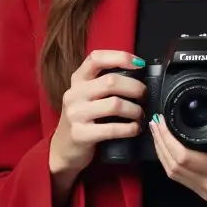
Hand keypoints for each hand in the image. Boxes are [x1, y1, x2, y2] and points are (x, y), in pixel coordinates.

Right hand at [48, 50, 146, 175]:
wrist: (63, 149)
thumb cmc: (82, 119)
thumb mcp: (86, 96)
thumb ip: (104, 84)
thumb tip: (138, 74)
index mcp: (77, 80)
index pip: (96, 58)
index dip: (120, 57)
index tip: (139, 63)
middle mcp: (74, 94)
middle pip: (111, 82)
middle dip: (135, 87)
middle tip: (144, 95)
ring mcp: (76, 114)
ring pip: (115, 104)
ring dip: (134, 110)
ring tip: (140, 114)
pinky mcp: (80, 134)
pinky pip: (112, 129)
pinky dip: (129, 128)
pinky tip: (135, 129)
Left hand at [149, 92, 206, 206]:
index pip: (183, 157)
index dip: (167, 139)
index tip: (161, 122)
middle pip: (172, 165)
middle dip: (160, 143)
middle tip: (155, 123)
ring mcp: (206, 192)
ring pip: (173, 174)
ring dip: (161, 153)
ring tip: (157, 133)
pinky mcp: (206, 194)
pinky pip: (180, 179)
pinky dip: (170, 163)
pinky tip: (168, 149)